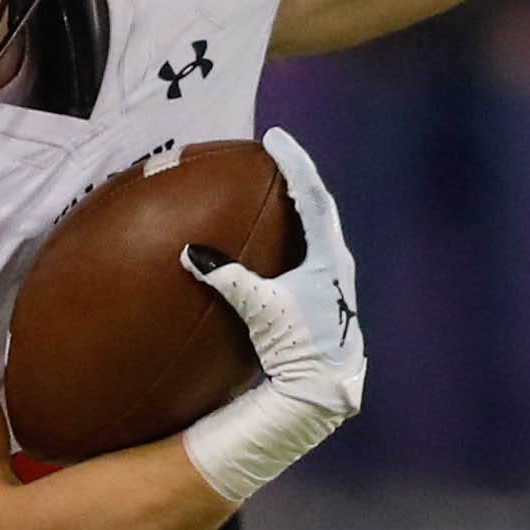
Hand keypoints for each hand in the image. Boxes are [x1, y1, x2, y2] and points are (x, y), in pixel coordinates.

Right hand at [176, 130, 364, 502]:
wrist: (322, 390)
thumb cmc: (298, 348)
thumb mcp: (261, 309)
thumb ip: (227, 278)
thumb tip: (190, 253)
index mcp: (330, 257)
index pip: (312, 196)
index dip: (294, 163)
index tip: (275, 138)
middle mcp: (339, 264)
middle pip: (321, 207)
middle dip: (299, 179)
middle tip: (278, 156)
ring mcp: (337, 282)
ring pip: (320, 230)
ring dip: (302, 206)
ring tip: (281, 188)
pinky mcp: (328, 299)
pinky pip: (313, 250)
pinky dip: (298, 233)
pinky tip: (282, 239)